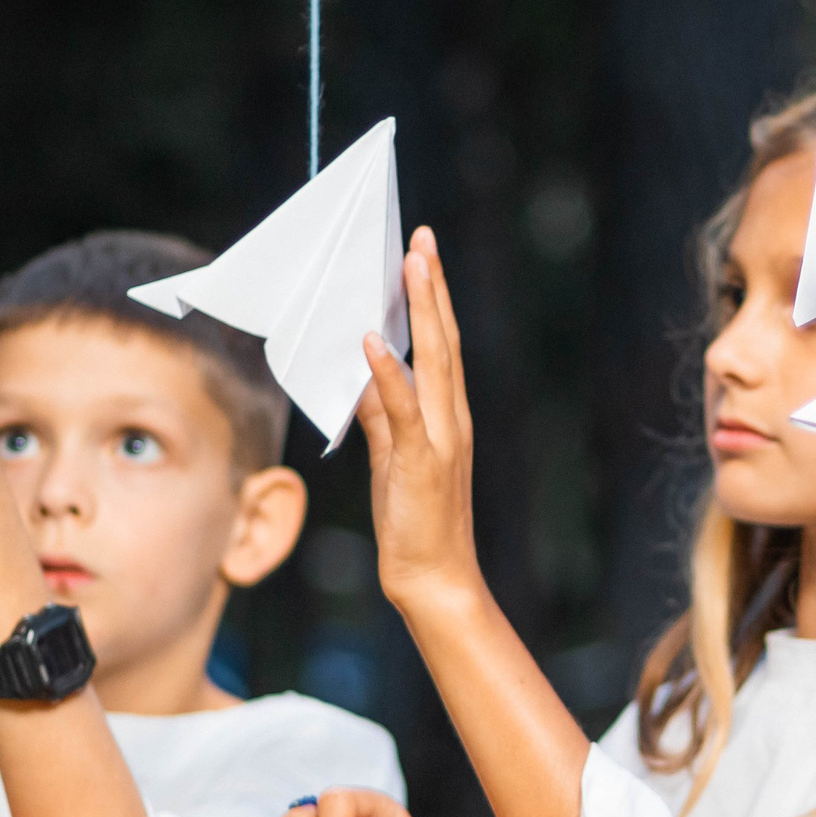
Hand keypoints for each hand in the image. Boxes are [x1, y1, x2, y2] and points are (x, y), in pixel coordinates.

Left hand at [357, 228, 484, 613]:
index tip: (421, 253)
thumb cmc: (414, 522)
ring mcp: (442, 438)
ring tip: (410, 265)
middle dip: (431, 286)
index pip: (440, 345)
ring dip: (421, 311)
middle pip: (442, 340)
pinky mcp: (423, 462)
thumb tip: (363, 373)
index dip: (431, 297)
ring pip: (433, 362)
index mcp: (447, 416)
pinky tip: (371, 341)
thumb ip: (382, 414)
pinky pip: (404, 409)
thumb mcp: (392, 458)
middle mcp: (452, 419)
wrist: (434, 579)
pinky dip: (389, 373)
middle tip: (420, 237)